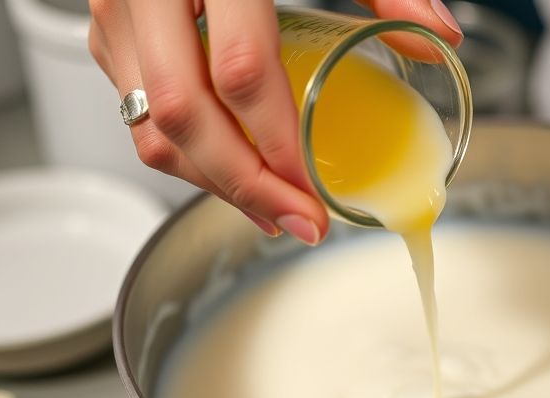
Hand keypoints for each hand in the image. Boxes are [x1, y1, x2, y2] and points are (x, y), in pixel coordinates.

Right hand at [88, 0, 462, 244]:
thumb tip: (441, 40)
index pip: (240, 73)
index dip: (278, 145)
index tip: (316, 191)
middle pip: (182, 116)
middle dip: (244, 187)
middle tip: (298, 223)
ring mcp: (118, 11)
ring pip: (149, 126)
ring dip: (212, 182)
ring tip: (272, 210)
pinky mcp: (108, 31)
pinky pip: (137, 112)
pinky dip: (186, 154)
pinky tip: (233, 171)